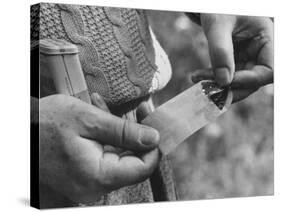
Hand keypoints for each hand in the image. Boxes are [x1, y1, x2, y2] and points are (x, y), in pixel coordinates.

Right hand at [39, 94, 159, 204]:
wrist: (18, 132)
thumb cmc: (45, 124)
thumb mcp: (88, 120)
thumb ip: (124, 132)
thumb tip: (153, 139)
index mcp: (98, 175)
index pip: (143, 167)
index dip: (153, 146)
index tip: (154, 123)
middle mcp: (95, 185)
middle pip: (132, 160)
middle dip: (135, 132)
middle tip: (140, 108)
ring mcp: (89, 180)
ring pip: (118, 155)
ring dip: (118, 130)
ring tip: (104, 107)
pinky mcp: (84, 173)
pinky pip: (104, 155)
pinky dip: (106, 136)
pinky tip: (97, 115)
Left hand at [191, 14, 272, 101]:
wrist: (212, 6)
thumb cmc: (218, 8)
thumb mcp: (218, 25)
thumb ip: (220, 51)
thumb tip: (223, 81)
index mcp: (266, 38)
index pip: (268, 70)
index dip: (249, 80)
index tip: (225, 82)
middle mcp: (260, 51)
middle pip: (254, 81)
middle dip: (230, 87)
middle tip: (207, 88)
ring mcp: (248, 58)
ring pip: (239, 82)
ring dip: (219, 86)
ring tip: (198, 79)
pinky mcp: (235, 61)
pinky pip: (228, 77)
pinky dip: (214, 80)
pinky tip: (199, 76)